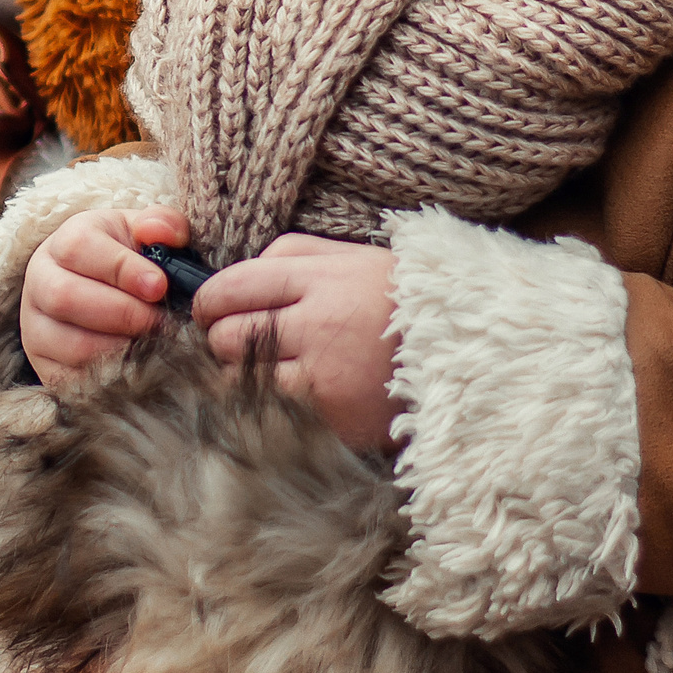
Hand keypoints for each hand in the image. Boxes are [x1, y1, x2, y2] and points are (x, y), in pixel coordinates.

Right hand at [20, 206, 189, 386]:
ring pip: (69, 344)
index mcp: (64, 241)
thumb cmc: (128, 259)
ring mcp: (36, 326)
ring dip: (119, 349)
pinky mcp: (43, 364)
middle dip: (122, 313)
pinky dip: (108, 378)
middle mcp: (40, 281)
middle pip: (64, 297)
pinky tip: (135, 367)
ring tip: (153, 346)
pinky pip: (71, 381)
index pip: (78, 249)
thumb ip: (161, 223)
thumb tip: (161, 233)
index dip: (121, 268)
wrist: (99, 292)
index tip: (159, 286)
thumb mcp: (144, 233)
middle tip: (161, 323)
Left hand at [195, 235, 399, 452]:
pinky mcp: (332, 417)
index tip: (208, 310)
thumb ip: (293, 255)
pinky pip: (270, 409)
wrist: (465, 351)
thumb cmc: (402, 301)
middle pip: (227, 334)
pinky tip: (283, 393)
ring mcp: (324, 375)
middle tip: (234, 340)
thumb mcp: (353, 258)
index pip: (231, 287)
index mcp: (320, 279)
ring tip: (265, 366)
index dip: (207, 301)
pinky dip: (265, 402)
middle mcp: (317, 325)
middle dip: (220, 337)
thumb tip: (237, 274)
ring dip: (239, 373)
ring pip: (240, 377)